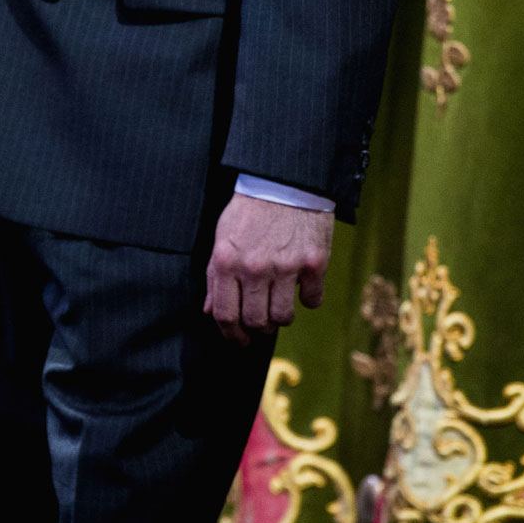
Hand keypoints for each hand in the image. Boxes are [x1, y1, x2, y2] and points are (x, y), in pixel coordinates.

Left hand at [204, 192, 332, 345]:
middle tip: (261, 324)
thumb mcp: (223, 238)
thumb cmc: (250, 210)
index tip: (239, 341)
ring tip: (280, 306)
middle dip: (257, 329)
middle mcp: (254, 268)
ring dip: (281, 318)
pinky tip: (303, 289)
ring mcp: (286, 267)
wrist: (286, 181)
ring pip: (283, 317)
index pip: (225, 314)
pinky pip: (312, 300)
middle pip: (255, 321)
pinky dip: (309, 300)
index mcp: (227, 262)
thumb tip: (209, 310)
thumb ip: (215, 275)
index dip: (231, 335)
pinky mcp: (314, 263)